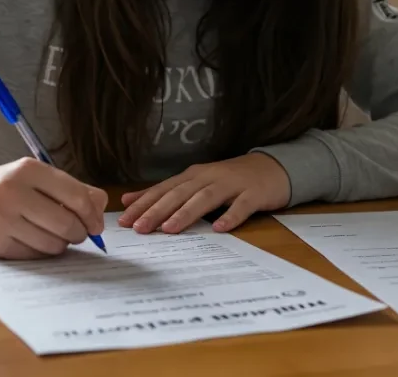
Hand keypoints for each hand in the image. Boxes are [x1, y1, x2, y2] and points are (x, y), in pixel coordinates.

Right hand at [0, 157, 107, 259]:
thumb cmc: (8, 188)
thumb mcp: (37, 177)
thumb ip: (73, 188)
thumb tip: (101, 208)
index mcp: (28, 169)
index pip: (77, 196)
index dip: (93, 215)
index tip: (96, 225)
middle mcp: (13, 192)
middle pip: (67, 224)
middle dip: (79, 233)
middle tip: (77, 234)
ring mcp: (1, 219)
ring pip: (53, 244)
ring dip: (60, 244)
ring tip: (52, 235)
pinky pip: (34, 256)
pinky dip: (41, 252)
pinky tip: (33, 240)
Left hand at [117, 153, 289, 234]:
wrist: (272, 168)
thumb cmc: (230, 180)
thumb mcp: (195, 183)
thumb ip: (164, 192)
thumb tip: (128, 199)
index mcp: (193, 176)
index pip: (163, 189)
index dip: (144, 203)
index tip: (125, 220)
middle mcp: (208, 177)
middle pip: (180, 193)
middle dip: (158, 210)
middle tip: (140, 228)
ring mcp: (232, 184)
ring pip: (206, 198)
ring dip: (186, 213)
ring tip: (170, 229)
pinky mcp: (254, 194)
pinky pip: (241, 206)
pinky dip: (230, 216)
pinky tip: (219, 228)